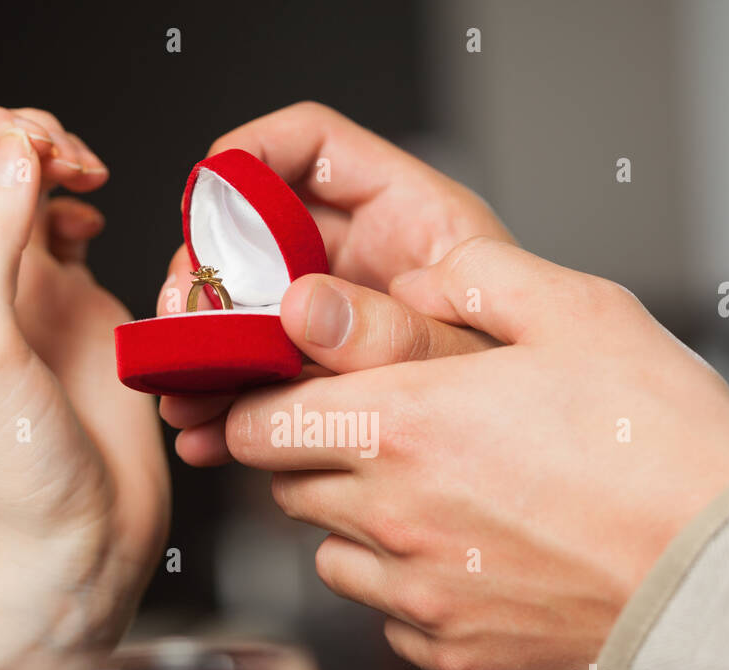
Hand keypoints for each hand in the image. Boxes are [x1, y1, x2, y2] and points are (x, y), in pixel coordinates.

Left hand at [0, 106, 168, 653]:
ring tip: (95, 184)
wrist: (72, 542)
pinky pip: (83, 236)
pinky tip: (106, 229)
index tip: (38, 147)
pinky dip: (96, 213)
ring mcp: (34, 296)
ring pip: (36, 191)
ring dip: (66, 168)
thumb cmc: (15, 473)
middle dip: (31, 140)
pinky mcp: (86, 317)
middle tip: (75, 163)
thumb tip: (21, 156)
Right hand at [157, 101, 513, 463]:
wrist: (543, 465)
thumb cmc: (536, 391)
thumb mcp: (473, 353)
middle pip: (255, 230)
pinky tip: (207, 435)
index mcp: (408, 216)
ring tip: (185, 394)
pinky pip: (256, 375)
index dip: (253, 153)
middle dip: (207, 271)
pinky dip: (225, 405)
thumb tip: (302, 308)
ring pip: (242, 308)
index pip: (314, 146)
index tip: (211, 192)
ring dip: (202, 350)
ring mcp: (338, 317)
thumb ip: (394, 332)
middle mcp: (362, 259)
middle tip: (186, 317)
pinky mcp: (321, 374)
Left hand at [220, 238, 728, 669]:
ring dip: (356, 523)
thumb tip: (415, 274)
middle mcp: (391, 517)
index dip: (260, 404)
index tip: (291, 394)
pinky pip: (388, 616)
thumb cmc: (666, 448)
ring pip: (331, 554)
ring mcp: (417, 596)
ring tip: (437, 499)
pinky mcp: (450, 654)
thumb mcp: (583, 314)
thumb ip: (477, 278)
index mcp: (404, 424)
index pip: (255, 423)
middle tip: (383, 433)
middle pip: (285, 487)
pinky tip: (473, 560)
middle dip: (311, 455)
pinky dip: (407, 587)